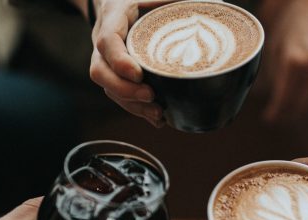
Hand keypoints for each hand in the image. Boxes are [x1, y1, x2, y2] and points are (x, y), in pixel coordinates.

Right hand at [89, 0, 176, 127]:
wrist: (119, 4)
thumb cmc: (142, 0)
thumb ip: (171, 1)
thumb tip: (207, 5)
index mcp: (113, 17)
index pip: (107, 41)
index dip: (119, 61)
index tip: (139, 74)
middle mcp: (103, 42)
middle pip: (100, 72)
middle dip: (125, 90)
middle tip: (151, 96)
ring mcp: (105, 61)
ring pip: (108, 89)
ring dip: (132, 105)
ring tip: (158, 113)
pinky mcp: (113, 76)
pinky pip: (118, 97)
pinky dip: (137, 110)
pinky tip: (157, 119)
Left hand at [261, 0, 307, 122]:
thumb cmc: (295, 25)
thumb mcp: (275, 48)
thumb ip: (270, 76)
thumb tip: (260, 99)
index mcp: (295, 62)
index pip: (284, 102)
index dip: (275, 114)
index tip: (269, 118)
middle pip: (302, 108)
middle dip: (289, 115)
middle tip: (280, 116)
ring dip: (306, 109)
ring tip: (295, 106)